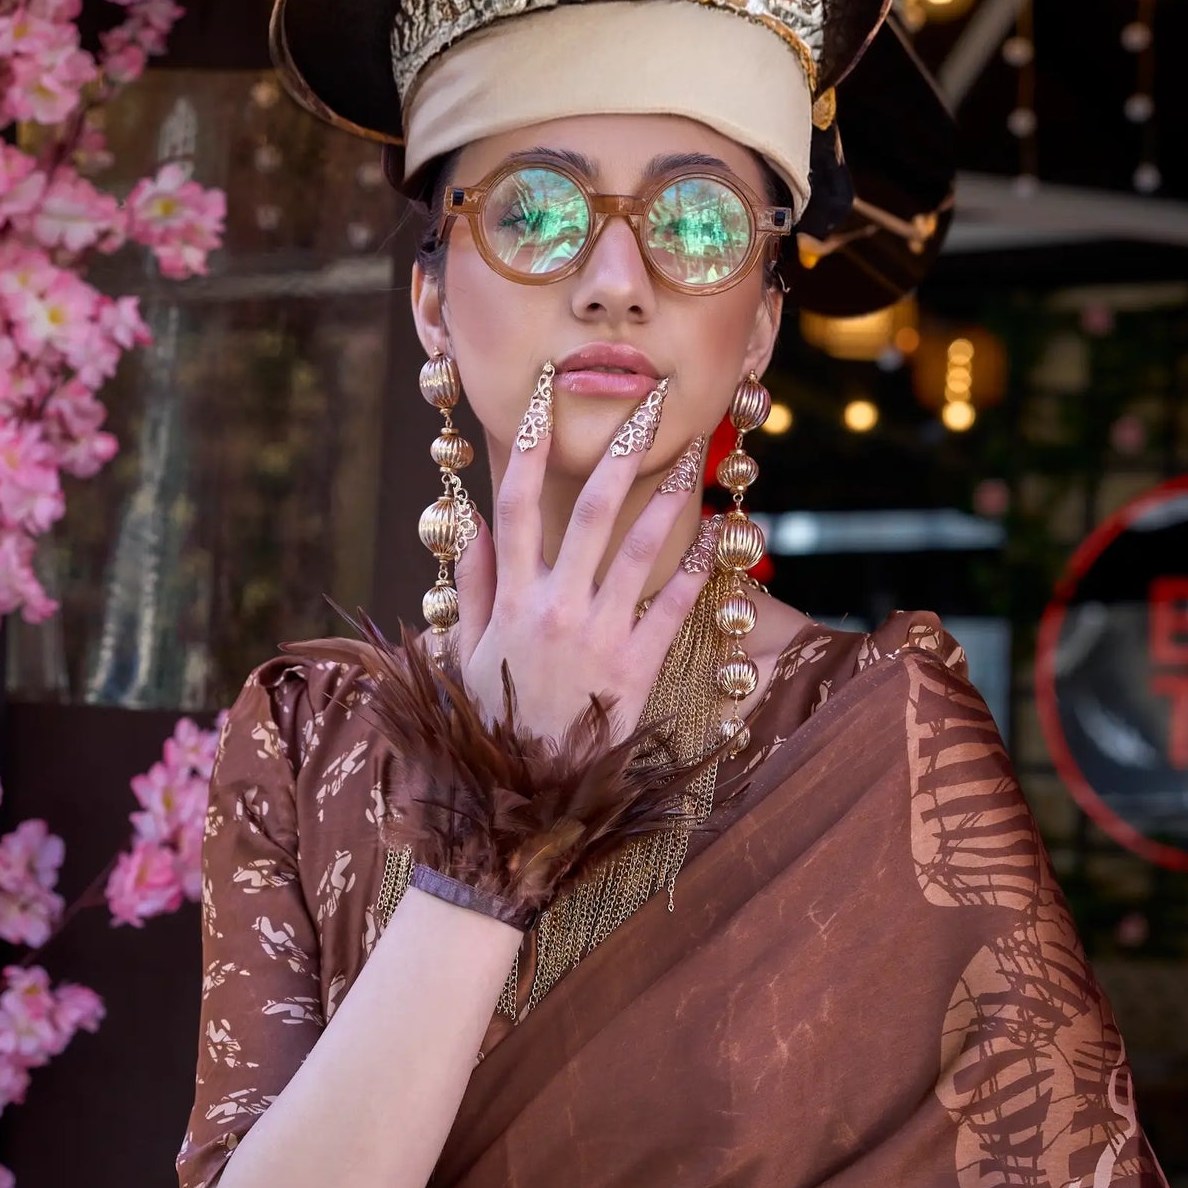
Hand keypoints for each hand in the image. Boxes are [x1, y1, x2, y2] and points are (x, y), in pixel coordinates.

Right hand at [451, 364, 712, 743]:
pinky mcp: (636, 665)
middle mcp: (556, 606)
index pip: (518, 505)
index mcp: (512, 599)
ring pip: (641, 548)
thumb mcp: (468, 651)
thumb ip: (473, 584)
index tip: (544, 399)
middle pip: (591, 510)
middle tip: (647, 403)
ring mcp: (599, 633)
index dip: (531, 449)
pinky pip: (672, 607)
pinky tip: (720, 536)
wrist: (529, 787)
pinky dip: (698, 569)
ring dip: (671, 496)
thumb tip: (471, 523)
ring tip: (693, 454)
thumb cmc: (496, 717)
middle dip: (619, 450)